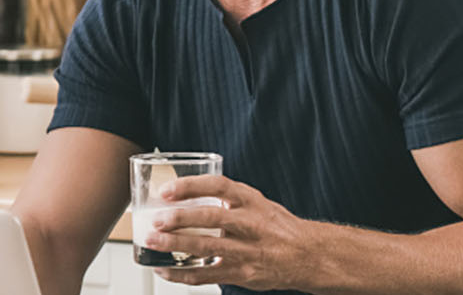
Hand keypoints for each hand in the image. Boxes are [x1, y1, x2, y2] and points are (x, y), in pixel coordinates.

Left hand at [144, 174, 317, 291]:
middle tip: (156, 219)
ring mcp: (247, 251)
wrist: (310, 256)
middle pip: (211, 218)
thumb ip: (227, 198)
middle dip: (180, 219)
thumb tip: (184, 191)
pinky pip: (207, 276)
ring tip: (152, 241)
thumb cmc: (277, 226)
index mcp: (252, 202)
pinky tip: (164, 270)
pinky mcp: (243, 274)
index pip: (219, 186)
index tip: (167, 190)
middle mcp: (251, 224)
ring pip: (207, 248)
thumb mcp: (257, 203)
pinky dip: (181, 274)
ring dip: (175, 245)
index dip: (191, 186)